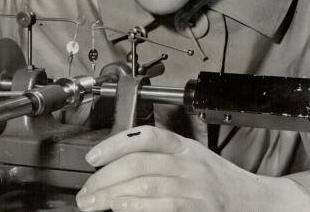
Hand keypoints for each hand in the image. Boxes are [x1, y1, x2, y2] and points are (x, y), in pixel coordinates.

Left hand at [76, 125, 307, 211]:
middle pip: (138, 162)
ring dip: (112, 193)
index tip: (93, 157)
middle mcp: (187, 161)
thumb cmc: (219, 179)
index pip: (144, 135)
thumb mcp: (191, 158)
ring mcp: (194, 184)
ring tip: (92, 203)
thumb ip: (161, 158)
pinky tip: (119, 208)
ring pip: (145, 182)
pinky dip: (138, 205)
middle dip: (105, 177)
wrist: (254, 200)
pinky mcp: (199, 207)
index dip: (115, 143)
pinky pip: (163, 203)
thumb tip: (121, 166)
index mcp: (183, 146)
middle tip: (85, 191)